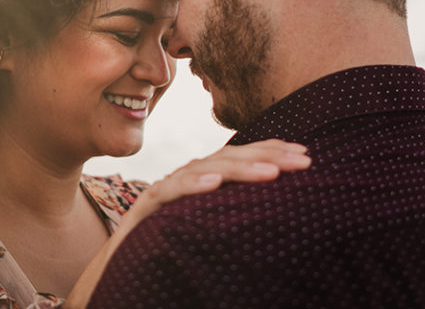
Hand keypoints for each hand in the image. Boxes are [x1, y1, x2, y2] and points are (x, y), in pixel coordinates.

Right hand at [64, 139, 309, 307]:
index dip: (271, 152)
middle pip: (228, 158)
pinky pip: (168, 193)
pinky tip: (214, 185)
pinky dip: (191, 186)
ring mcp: (165, 191)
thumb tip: (284, 218)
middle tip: (303, 161)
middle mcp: (186, 180)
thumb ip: (236, 217)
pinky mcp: (144, 208)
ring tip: (271, 173)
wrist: (119, 272)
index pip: (240, 158)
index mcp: (205, 182)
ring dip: (239, 169)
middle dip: (267, 155)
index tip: (306, 156)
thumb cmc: (170, 253)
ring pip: (204, 170)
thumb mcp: (213, 232)